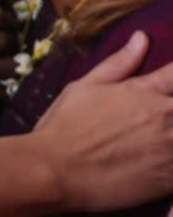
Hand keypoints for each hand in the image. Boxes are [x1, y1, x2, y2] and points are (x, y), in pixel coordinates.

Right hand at [34, 31, 172, 212]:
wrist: (55, 171)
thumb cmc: (65, 125)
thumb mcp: (84, 87)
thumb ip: (119, 64)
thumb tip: (142, 37)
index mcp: (147, 91)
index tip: (168, 84)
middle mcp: (167, 116)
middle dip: (170, 108)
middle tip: (152, 118)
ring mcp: (172, 150)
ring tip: (158, 138)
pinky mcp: (171, 179)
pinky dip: (172, 159)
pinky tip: (161, 159)